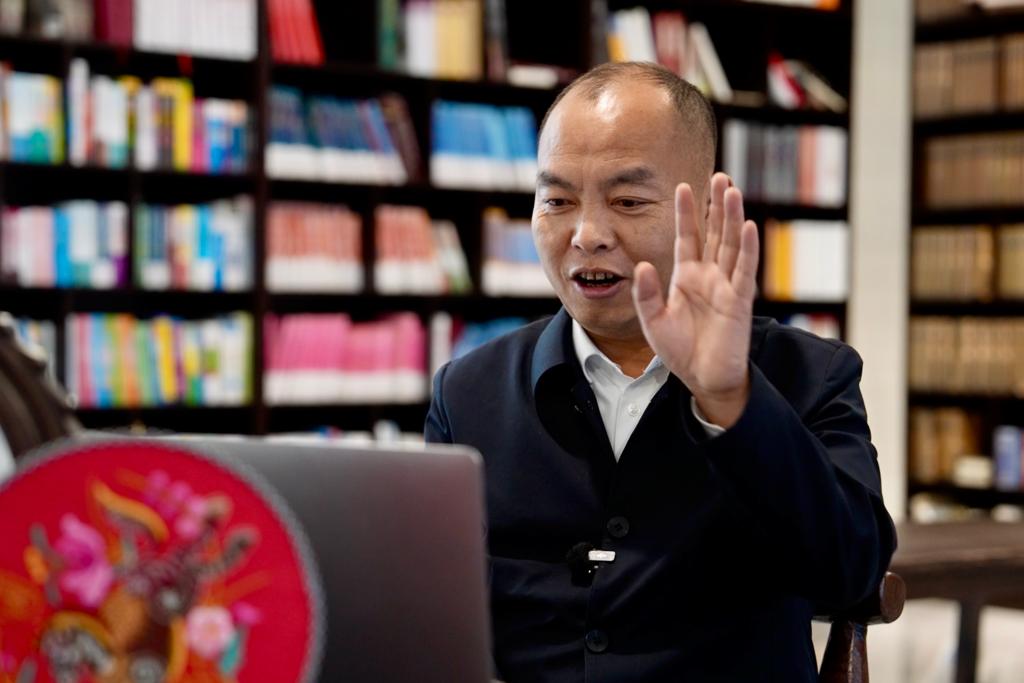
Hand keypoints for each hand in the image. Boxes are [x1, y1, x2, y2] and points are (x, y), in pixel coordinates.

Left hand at [631, 173, 759, 428]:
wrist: (701, 378)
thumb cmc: (680, 351)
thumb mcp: (653, 321)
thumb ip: (646, 294)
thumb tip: (643, 265)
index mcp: (687, 278)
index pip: (688, 237)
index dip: (687, 213)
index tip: (683, 186)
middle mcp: (709, 276)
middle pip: (714, 233)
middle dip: (716, 205)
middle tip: (720, 175)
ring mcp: (725, 286)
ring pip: (730, 244)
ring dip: (732, 217)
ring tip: (732, 189)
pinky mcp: (738, 302)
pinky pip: (744, 271)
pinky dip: (746, 249)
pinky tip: (748, 226)